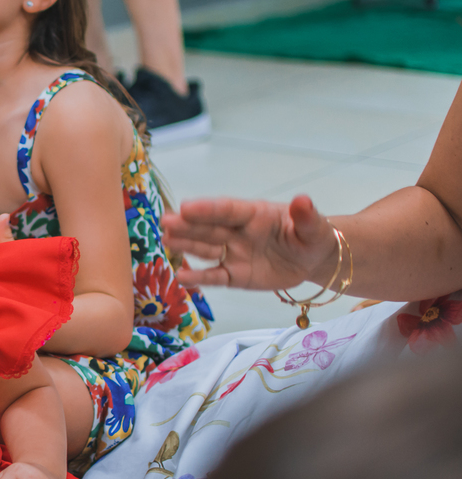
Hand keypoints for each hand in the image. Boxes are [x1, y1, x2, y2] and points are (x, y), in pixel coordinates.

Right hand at [160, 195, 337, 290]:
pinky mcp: (234, 276)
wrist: (313, 259)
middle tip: (165, 222)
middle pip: (209, 228)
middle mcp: (238, 232)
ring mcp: (233, 254)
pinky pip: (215, 277)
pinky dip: (198, 278)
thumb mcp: (314, 227)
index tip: (186, 206)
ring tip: (166, 241)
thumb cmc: (310, 236)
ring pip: (206, 250)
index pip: (228, 210)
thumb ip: (305, 216)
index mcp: (254, 214)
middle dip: (187, 225)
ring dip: (186, 246)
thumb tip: (302, 200)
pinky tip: (181, 277)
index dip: (208, 209)